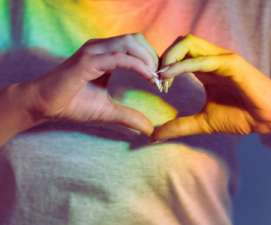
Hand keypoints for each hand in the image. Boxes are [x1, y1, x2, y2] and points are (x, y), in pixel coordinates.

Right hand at [15, 34, 158, 135]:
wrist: (43, 105)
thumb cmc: (72, 104)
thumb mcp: (107, 111)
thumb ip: (128, 116)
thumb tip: (149, 129)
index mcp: (106, 55)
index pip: (137, 47)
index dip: (152, 61)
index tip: (161, 82)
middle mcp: (101, 48)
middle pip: (137, 39)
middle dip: (154, 57)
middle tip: (162, 80)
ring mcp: (93, 52)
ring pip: (130, 42)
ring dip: (148, 59)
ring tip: (156, 79)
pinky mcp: (87, 62)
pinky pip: (118, 57)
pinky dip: (137, 65)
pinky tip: (148, 77)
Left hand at [151, 34, 270, 141]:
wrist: (267, 119)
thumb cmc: (240, 116)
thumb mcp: (202, 122)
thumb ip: (179, 126)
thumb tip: (154, 136)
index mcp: (204, 69)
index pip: (178, 55)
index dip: (163, 66)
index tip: (156, 85)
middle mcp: (211, 59)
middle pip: (180, 43)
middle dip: (163, 57)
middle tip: (156, 78)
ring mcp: (221, 59)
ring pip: (189, 43)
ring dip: (170, 57)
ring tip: (161, 76)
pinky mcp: (231, 63)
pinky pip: (203, 59)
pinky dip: (182, 66)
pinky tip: (170, 76)